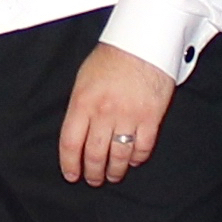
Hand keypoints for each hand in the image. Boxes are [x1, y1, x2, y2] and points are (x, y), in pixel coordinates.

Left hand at [57, 41, 174, 184]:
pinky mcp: (151, 117)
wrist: (143, 42)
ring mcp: (128, 116)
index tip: (71, 175)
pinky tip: (132, 160)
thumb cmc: (112, 56)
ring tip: (112, 176)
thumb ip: (80, 107)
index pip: (71, 143)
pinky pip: (143, 148)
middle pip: (94, 154)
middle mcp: (104, 113)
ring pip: (118, 156)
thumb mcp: (83, 79)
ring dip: (114, 171)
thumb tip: (77, 133)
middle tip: (93, 179)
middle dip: (92, 172)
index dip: (70, 164)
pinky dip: (137, 158)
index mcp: (83, 102)